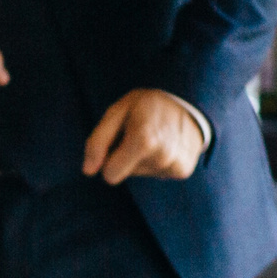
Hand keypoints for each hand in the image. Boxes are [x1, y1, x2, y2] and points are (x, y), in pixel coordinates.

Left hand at [82, 89, 203, 183]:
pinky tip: (164, 144)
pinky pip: (155, 173)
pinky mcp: (183, 171)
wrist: (188, 103)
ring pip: (140, 173)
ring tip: (152, 136)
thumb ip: (97, 142)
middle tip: (137, 134)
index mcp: (143, 141)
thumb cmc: (145, 105)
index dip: (108, 158)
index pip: (110, 174)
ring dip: (141, 158)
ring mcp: (175, 166)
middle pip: (124, 174)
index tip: (117, 140)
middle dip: (124, 157)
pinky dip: (155, 161)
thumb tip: (88, 171)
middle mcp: (162, 157)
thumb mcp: (116, 112)